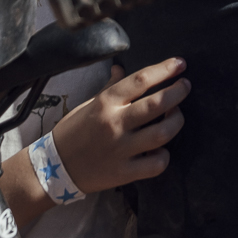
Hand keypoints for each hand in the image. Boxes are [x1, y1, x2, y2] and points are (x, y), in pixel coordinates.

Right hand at [47, 58, 187, 192]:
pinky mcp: (124, 173)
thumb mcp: (88, 104)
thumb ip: (109, 88)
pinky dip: (164, 156)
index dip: (164, 70)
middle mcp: (115, 123)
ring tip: (176, 115)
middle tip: (185, 86)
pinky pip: (156, 164)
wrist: (53, 167)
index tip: (180, 64)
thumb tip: (121, 69)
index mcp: (105, 103)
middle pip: (157, 104)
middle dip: (177, 92)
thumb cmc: (73, 131)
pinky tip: (162, 150)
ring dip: (176, 122)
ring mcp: (120, 149)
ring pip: (162, 133)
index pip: (141, 80)